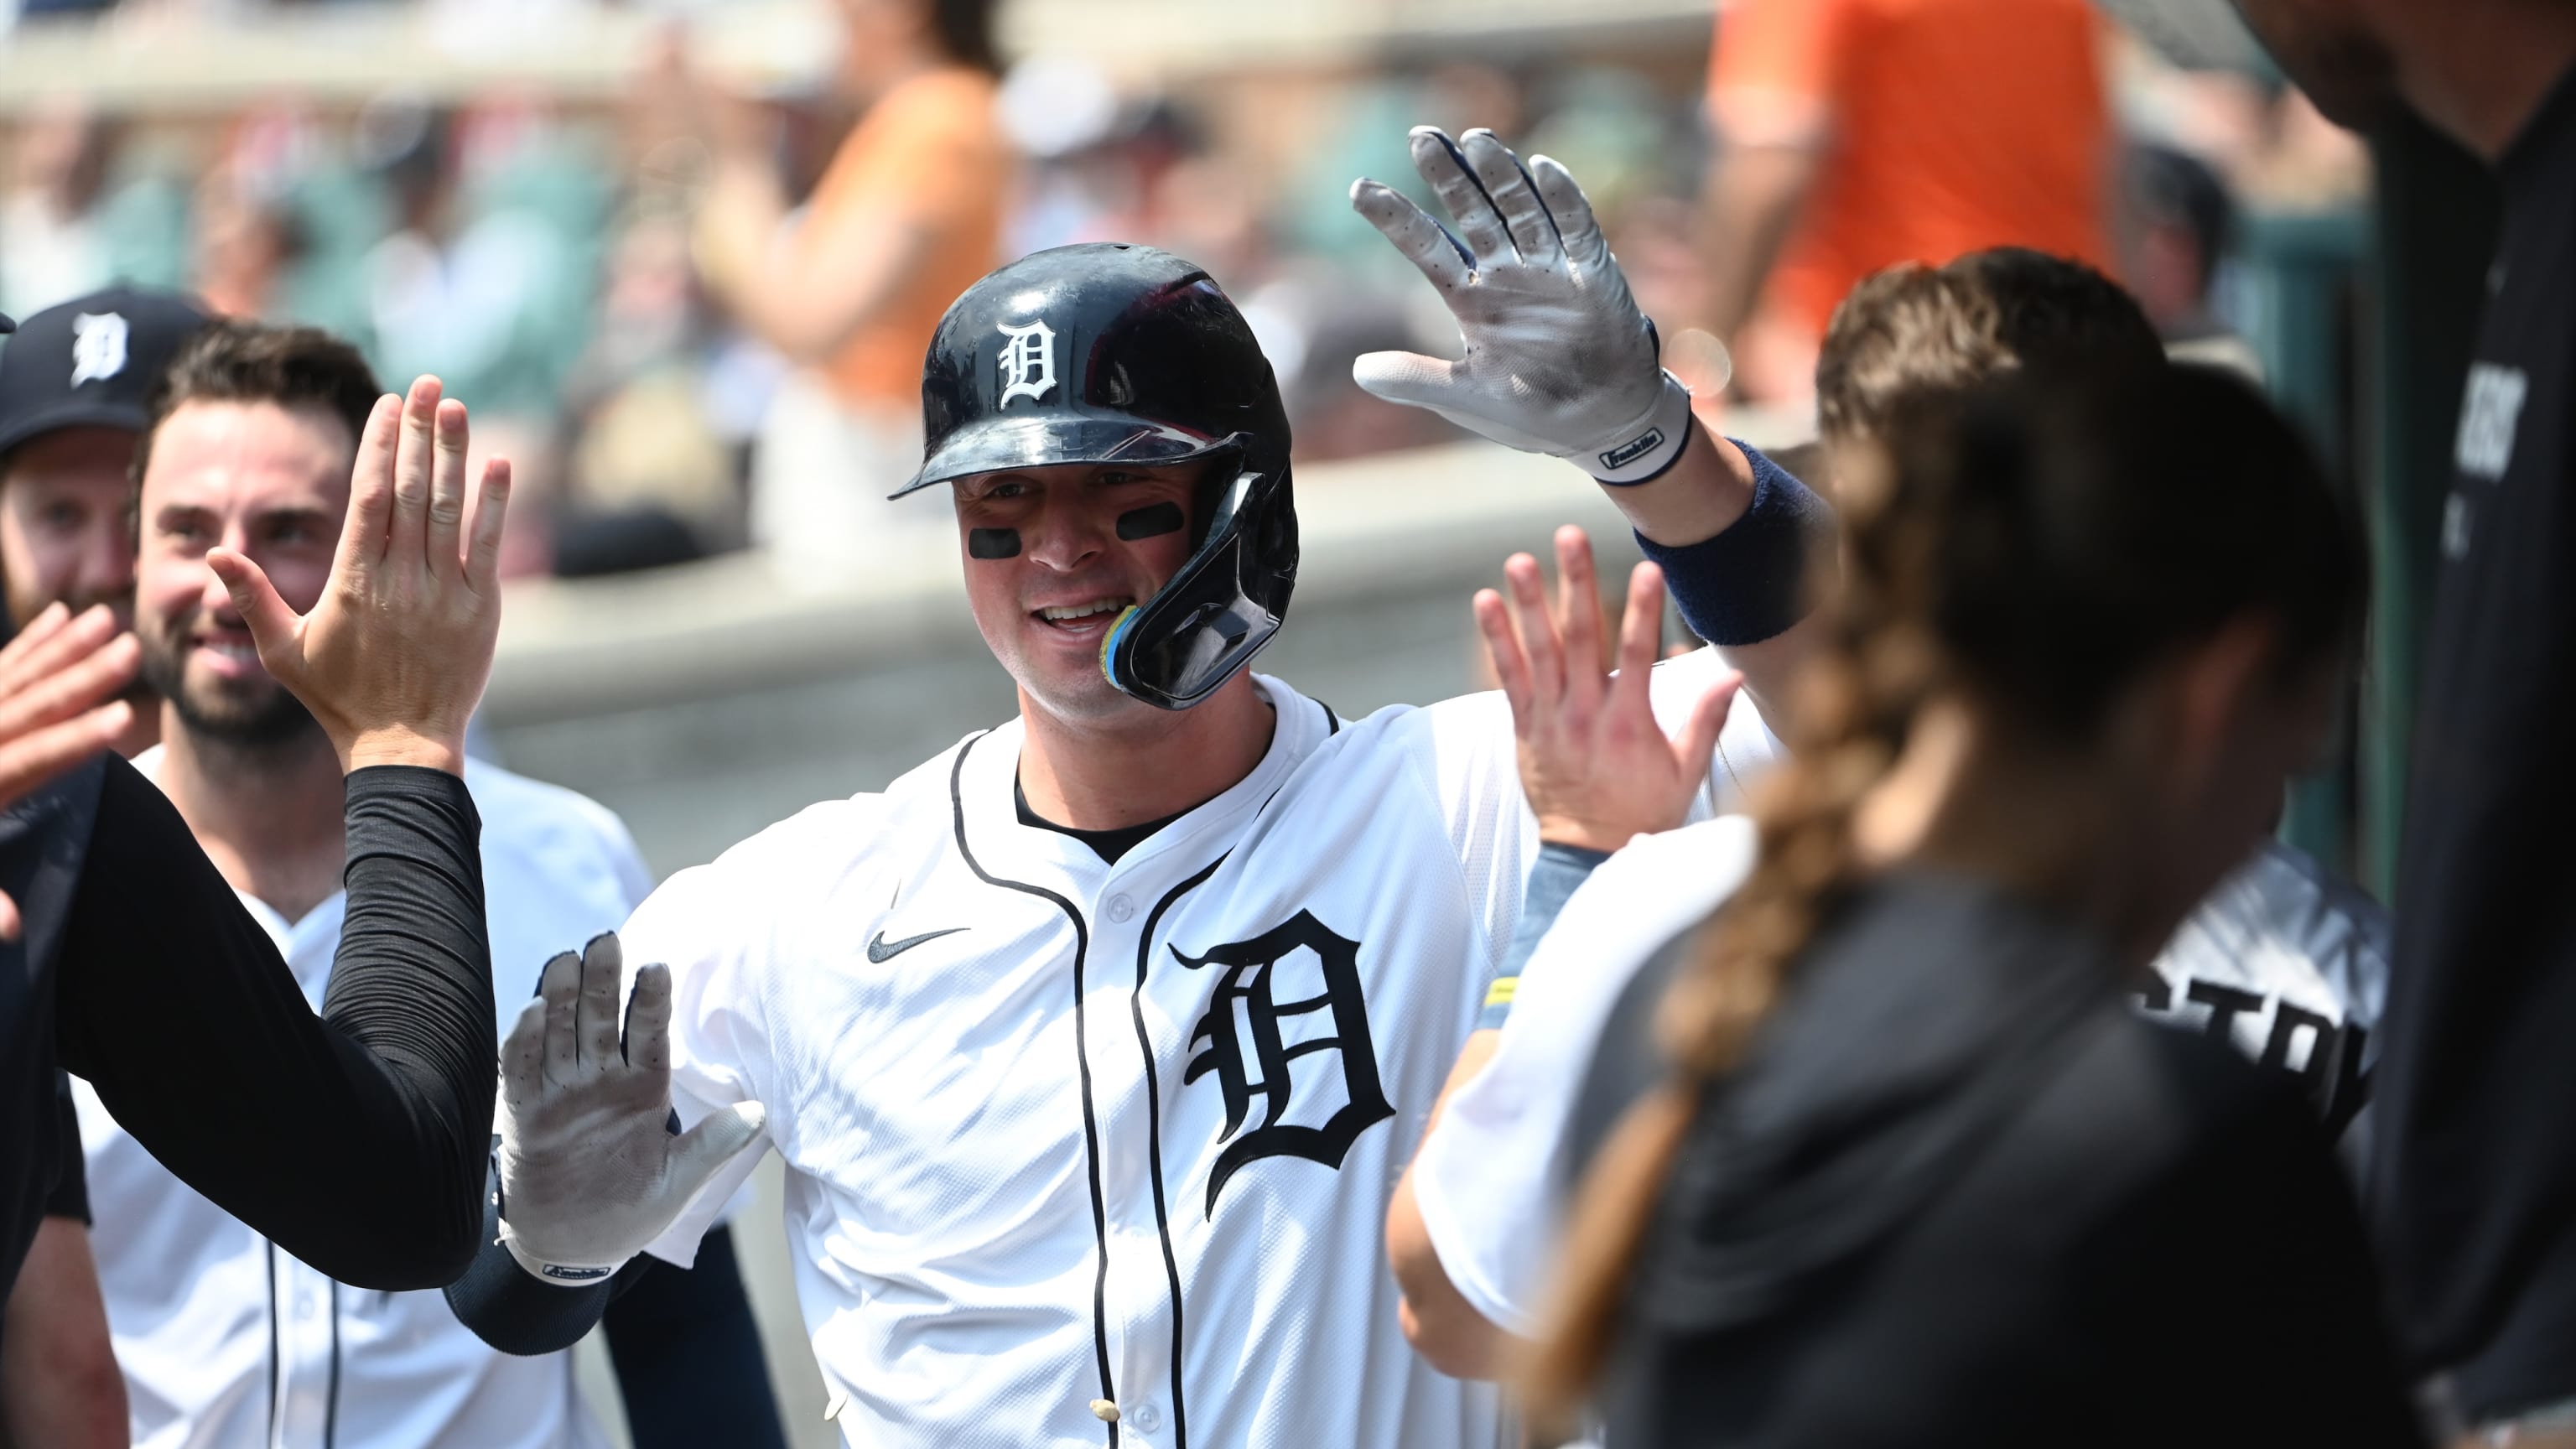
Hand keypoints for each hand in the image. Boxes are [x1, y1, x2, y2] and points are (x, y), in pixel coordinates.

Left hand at [0, 603, 139, 939]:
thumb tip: (15, 929)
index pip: (34, 759)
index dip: (77, 743)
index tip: (123, 721)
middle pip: (34, 704)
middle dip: (84, 677)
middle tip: (129, 647)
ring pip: (20, 674)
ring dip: (66, 646)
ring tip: (106, 618)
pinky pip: (1, 665)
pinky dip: (31, 642)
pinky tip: (58, 618)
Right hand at [207, 376, 507, 775]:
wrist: (403, 745)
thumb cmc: (338, 699)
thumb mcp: (283, 650)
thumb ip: (254, 597)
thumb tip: (217, 553)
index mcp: (353, 581)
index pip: (369, 497)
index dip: (380, 447)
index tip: (387, 406)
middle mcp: (400, 579)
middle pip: (413, 491)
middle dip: (419, 433)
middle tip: (426, 384)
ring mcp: (443, 592)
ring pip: (450, 510)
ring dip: (455, 455)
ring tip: (456, 408)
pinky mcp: (479, 609)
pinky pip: (487, 547)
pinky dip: (495, 505)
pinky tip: (501, 465)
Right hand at [495, 933, 767, 1283]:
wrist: (574, 1248)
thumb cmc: (631, 1211)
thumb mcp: (678, 1181)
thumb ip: (712, 1145)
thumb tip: (761, 1113)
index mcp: (643, 1089)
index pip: (649, 1034)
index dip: (651, 1001)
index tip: (658, 965)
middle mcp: (600, 1081)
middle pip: (599, 1020)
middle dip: (603, 981)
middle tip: (606, 940)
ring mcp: (560, 1095)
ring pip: (559, 1034)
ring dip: (561, 998)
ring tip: (567, 959)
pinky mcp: (524, 1115)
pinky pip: (522, 1072)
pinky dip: (524, 1043)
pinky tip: (532, 1010)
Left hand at [1351, 127, 1692, 482]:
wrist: (1600, 425)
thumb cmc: (1532, 411)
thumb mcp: (1467, 398)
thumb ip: (1417, 381)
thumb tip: (1358, 371)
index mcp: (1472, 300)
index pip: (1427, 247)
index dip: (1396, 218)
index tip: (1358, 189)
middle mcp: (1507, 273)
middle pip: (1473, 213)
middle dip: (1448, 175)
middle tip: (1420, 137)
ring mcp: (1550, 268)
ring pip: (1521, 209)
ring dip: (1500, 175)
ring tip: (1475, 139)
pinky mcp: (1592, 272)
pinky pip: (1577, 228)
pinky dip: (1562, 198)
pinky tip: (1542, 167)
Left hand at [1477, 527, 1738, 853]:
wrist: (1589, 854)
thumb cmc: (1644, 811)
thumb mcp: (1686, 773)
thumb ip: (1706, 721)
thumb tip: (1734, 676)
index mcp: (1629, 723)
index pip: (1637, 654)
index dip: (1642, 609)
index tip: (1649, 568)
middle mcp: (1585, 715)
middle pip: (1580, 639)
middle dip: (1576, 584)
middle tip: (1569, 536)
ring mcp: (1550, 720)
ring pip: (1538, 651)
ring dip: (1529, 602)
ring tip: (1520, 559)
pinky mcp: (1525, 728)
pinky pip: (1509, 677)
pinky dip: (1498, 641)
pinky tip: (1486, 603)